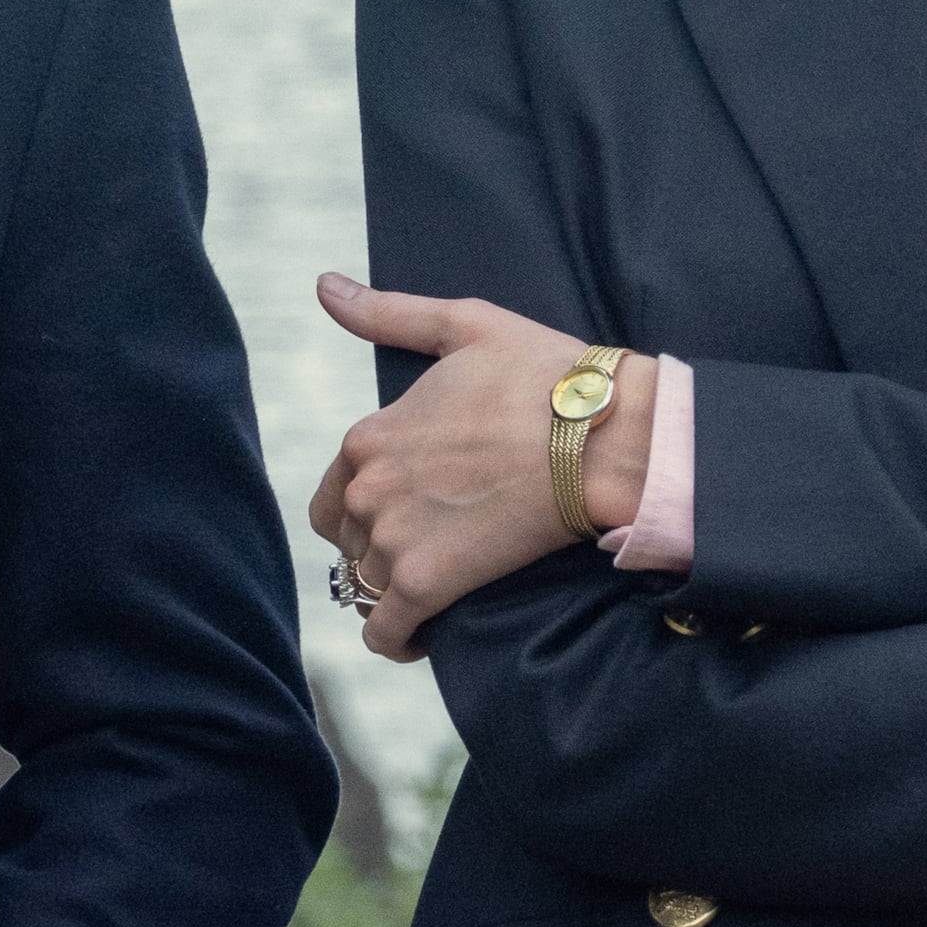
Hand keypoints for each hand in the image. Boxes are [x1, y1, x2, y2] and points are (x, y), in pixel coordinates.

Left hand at [305, 274, 655, 661]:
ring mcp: (392, 537)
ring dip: (390, 593)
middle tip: (427, 549)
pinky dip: (396, 640)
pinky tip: (423, 636)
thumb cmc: (543, 376)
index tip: (410, 511)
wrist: (601, 438)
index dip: (366, 506)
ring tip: (431, 591)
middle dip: (375, 549)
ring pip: (363, 586)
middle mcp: (367, 488)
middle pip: (346, 541)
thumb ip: (388, 314)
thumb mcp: (463, 327)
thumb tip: (325, 287)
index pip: (333, 491)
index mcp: (368, 435)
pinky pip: (385, 632)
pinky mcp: (426, 582)